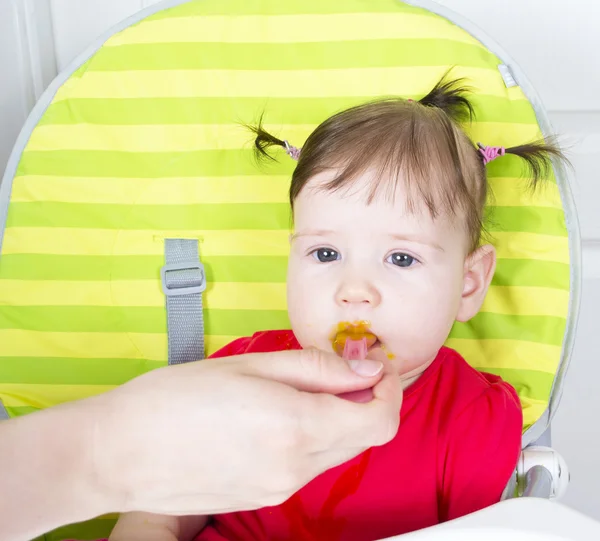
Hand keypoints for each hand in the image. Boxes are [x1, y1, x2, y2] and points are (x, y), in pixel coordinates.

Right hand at [92, 348, 402, 515]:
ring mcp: (280, 488)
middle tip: (343, 371)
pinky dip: (310, 438)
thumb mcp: (250, 365)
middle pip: (362, 437)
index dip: (389, 391)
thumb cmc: (175, 400)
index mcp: (297, 427)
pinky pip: (306, 465)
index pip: (379, 420)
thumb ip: (315, 368)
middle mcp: (296, 467)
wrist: (120, 452)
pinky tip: (277, 416)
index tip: (376, 369)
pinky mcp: (263, 496)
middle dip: (364, 402)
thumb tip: (362, 368)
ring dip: (335, 419)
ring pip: (335, 451)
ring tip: (299, 390)